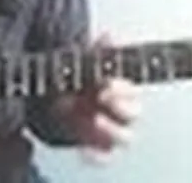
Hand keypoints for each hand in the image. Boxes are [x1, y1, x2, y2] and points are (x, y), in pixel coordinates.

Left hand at [54, 35, 140, 153]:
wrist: (58, 100)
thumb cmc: (78, 80)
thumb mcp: (85, 63)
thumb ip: (98, 51)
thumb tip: (110, 34)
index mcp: (121, 91)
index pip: (132, 92)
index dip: (122, 89)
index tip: (106, 83)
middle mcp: (120, 112)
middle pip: (133, 114)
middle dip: (119, 106)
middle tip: (100, 96)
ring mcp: (111, 130)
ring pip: (124, 137)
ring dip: (111, 130)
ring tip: (94, 119)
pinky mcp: (98, 146)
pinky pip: (104, 156)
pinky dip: (96, 154)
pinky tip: (85, 149)